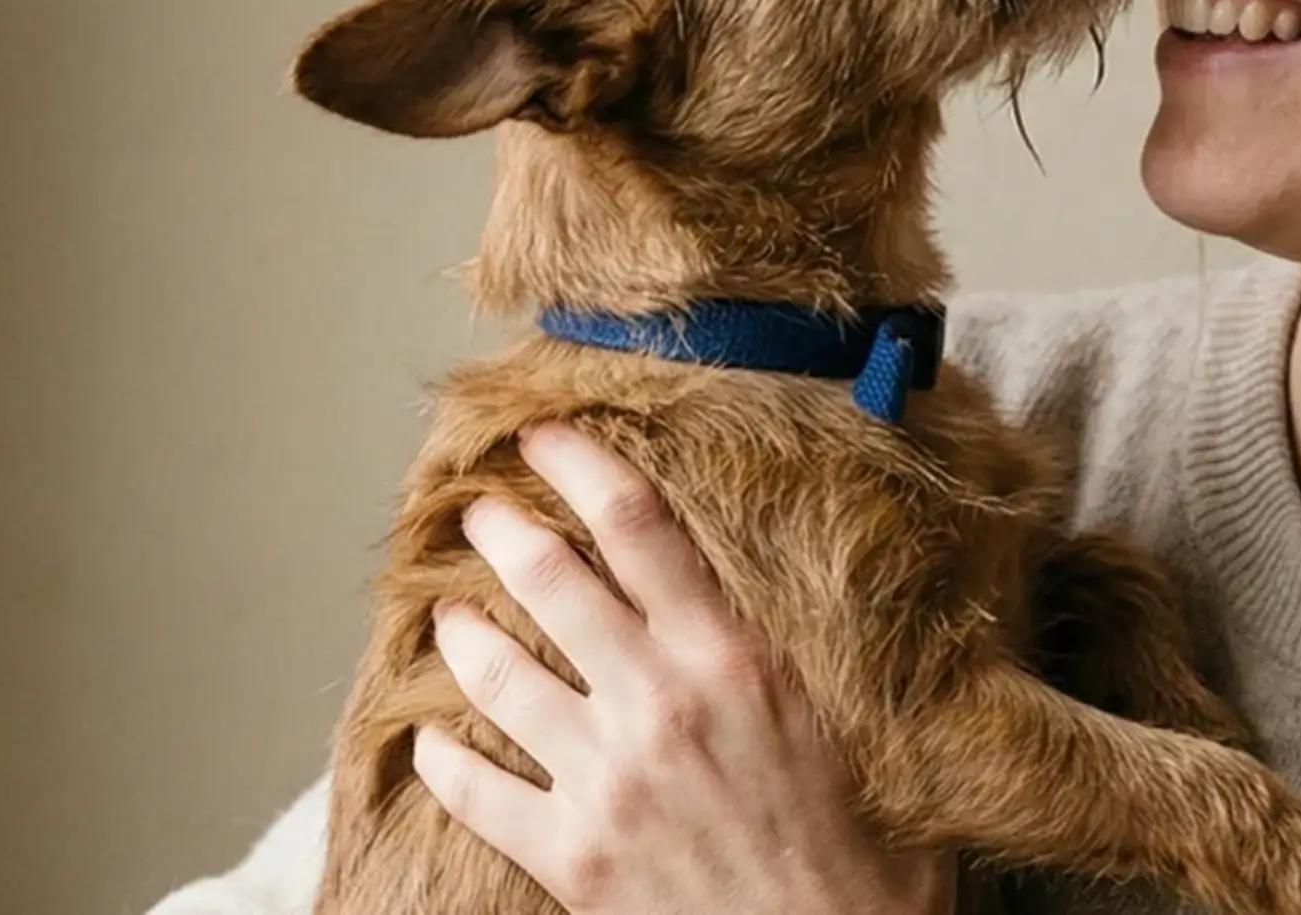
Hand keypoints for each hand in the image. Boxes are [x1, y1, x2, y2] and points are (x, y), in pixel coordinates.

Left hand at [414, 421, 953, 914]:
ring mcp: (605, 780)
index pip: (639, 524)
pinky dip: (442, 760)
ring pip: (497, 673)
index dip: (579, 464)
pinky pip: (475, 791)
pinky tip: (429, 743)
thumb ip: (817, 651)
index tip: (543, 437)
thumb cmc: (871, 863)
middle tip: (481, 512)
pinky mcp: (571, 856)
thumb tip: (825, 580)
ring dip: (461, 632)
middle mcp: (659, 703)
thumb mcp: (864, 726)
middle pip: (550, 580)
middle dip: (501, 532)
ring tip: (448, 613)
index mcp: (735, 658)